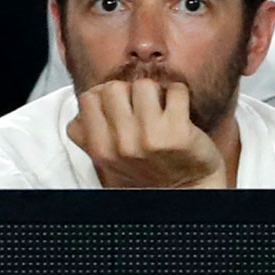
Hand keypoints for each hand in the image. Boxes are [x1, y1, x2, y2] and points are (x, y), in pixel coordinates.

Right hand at [65, 79, 227, 188]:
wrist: (187, 189)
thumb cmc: (148, 170)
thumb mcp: (108, 159)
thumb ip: (89, 133)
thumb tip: (87, 99)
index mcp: (101, 150)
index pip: (88, 99)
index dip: (104, 97)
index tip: (117, 106)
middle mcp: (122, 145)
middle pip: (112, 88)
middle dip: (128, 93)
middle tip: (140, 108)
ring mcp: (150, 139)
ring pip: (143, 85)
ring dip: (155, 93)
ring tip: (160, 110)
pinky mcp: (178, 134)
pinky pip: (176, 90)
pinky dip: (180, 94)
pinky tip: (179, 111)